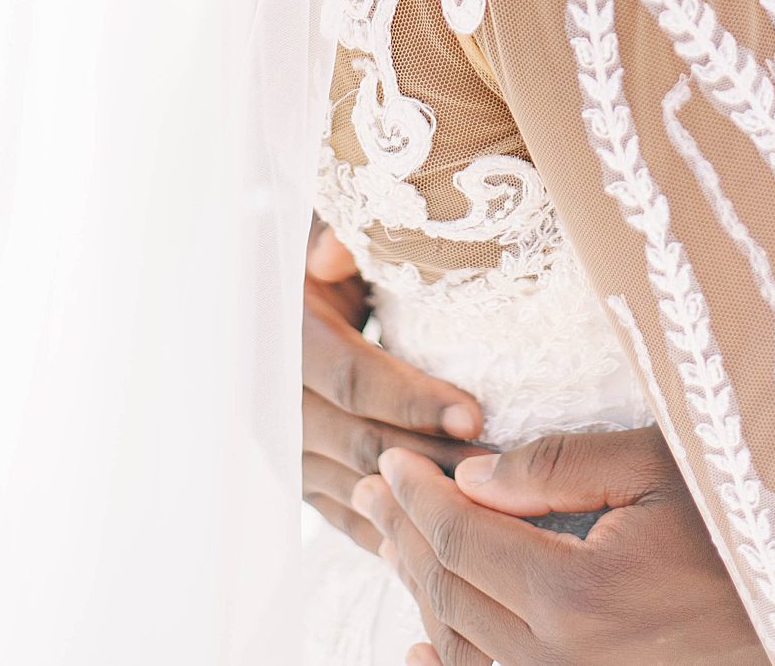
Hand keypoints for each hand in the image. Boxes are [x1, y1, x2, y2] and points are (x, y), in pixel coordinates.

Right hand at [302, 226, 485, 553]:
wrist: (279, 293)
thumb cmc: (322, 257)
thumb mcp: (323, 234)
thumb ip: (338, 240)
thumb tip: (333, 250)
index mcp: (282, 336)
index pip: (351, 379)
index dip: (413, 400)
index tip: (474, 413)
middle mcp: (273, 401)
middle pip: (361, 443)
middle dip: (434, 460)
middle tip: (501, 469)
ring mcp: (283, 447)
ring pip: (357, 486)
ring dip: (421, 501)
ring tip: (488, 507)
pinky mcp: (299, 474)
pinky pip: (344, 513)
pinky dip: (390, 530)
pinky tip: (440, 540)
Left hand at [351, 425, 765, 665]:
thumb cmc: (742, 525)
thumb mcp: (658, 465)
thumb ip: (559, 465)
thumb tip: (473, 473)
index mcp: (574, 594)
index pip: (458, 538)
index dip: (415, 495)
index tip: (391, 461)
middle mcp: (561, 661)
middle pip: (446, 593)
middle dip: (399, 535)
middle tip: (369, 491)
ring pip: (458, 646)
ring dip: (413, 589)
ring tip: (389, 538)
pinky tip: (416, 647)